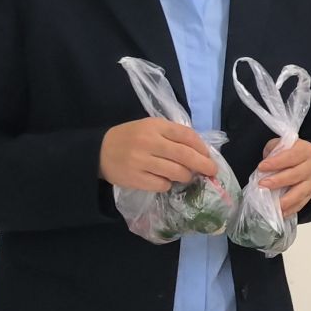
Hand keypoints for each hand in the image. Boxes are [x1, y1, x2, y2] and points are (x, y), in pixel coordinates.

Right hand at [100, 118, 216, 191]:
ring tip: (185, 176)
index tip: (209, 156)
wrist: (98, 152)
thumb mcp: (150, 127)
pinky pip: (162, 185)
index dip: (201, 147)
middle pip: (185, 155)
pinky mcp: (135, 178)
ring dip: (186, 176)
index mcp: (155, 126)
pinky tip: (164, 180)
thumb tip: (200, 150)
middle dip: (203, 165)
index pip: (186, 135)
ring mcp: (141, 161)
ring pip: (176, 172)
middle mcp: (149, 142)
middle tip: (212, 171)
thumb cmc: (130, 138)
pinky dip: (168, 184)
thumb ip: (172, 135)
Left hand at [258, 137, 310, 216]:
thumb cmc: (287, 153)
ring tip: (273, 204)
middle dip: (278, 180)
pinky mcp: (310, 193)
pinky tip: (281, 213)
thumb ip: (273, 149)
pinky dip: (291, 209)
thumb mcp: (280, 145)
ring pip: (301, 191)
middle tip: (262, 184)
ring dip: (286, 199)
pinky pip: (302, 203)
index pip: (292, 155)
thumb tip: (266, 162)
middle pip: (296, 174)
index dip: (276, 162)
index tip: (261, 167)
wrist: (302, 161)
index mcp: (306, 150)